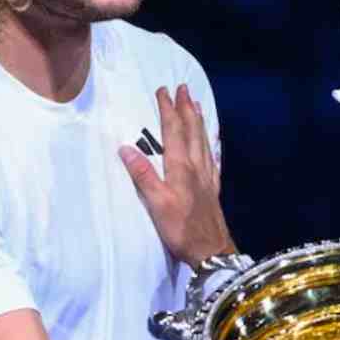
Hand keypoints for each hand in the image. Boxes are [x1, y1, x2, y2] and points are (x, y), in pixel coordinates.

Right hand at [119, 85, 234, 266]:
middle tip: (184, 88)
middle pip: (192, 131)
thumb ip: (143, 175)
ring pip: (204, 141)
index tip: (164, 91)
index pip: (174, 132)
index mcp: (181, 168)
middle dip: (186, 108)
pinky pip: (213, 158)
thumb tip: (125, 148)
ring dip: (199, 121)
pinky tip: (212, 142)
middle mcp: (197, 167)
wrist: (211, 251)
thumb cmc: (181, 229)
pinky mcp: (213, 189)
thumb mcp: (156, 204)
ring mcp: (208, 178)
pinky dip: (210, 144)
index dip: (168, 110)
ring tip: (197, 105)